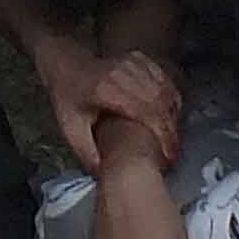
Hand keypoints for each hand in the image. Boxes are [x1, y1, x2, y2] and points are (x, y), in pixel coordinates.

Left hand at [29, 38, 180, 174]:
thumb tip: (107, 179)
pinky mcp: (140, 59)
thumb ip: (87, 154)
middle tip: (172, 154)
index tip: (169, 156)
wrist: (65, 65)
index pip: (146, 112)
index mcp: (106, 89)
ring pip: (165, 92)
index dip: (162, 135)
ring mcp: (133, 63)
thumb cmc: (68, 98)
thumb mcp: (70, 128)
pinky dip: (171, 99)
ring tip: (171, 139)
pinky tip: (168, 117)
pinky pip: (164, 81)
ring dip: (173, 116)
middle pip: (160, 103)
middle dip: (170, 131)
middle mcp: (123, 73)